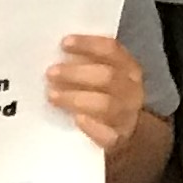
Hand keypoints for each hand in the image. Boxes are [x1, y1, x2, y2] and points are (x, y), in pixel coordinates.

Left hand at [46, 32, 149, 151]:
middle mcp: (131, 89)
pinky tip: (76, 119)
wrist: (123, 132)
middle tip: (50, 73)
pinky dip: (92, 126)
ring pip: (106, 104)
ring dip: (76, 98)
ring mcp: (126, 115)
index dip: (88, 44)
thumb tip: (57, 52)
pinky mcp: (117, 139)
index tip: (64, 43)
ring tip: (52, 95)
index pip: (111, 50)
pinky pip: (107, 134)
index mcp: (129, 67)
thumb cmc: (105, 96)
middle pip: (107, 77)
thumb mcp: (105, 75)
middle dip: (76, 73)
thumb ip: (88, 63)